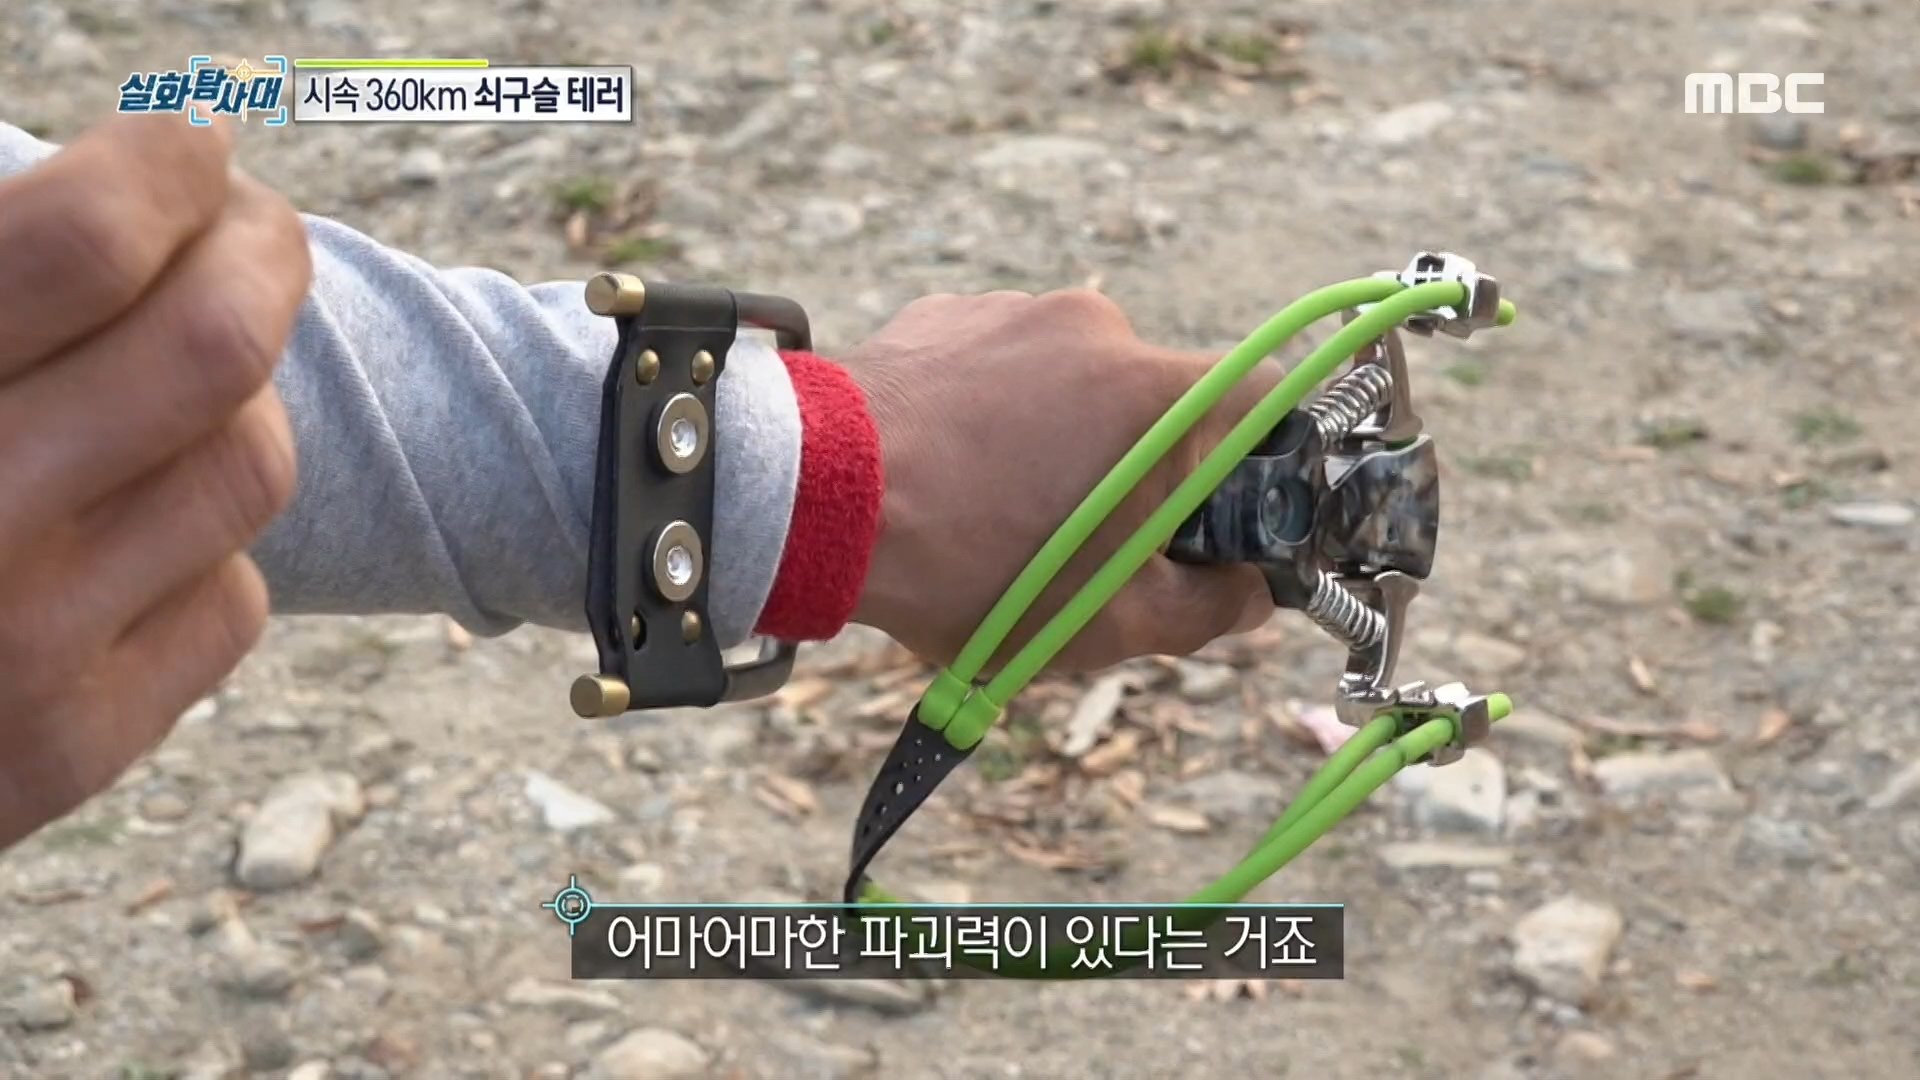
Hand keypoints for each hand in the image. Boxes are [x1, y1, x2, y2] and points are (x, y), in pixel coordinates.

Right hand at [0, 114, 309, 849]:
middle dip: (258, 257)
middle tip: (253, 228)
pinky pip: (234, 595)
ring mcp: (25, 654)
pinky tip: (135, 528)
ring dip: (238, 402)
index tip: (186, 148)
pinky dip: (203, 546)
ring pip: (250, 464)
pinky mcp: (81, 742)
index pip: (82, 244)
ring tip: (183, 376)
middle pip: (212, 346)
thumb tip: (135, 186)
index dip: (164, 168)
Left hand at [844, 288, 1277, 674]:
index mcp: (1156, 392)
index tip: (1228, 510)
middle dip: (1144, 467)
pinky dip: (995, 412)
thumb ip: (1207, 610)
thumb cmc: (968, 564)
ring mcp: (1015, 310)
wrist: (815, 502)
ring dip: (1063, 438)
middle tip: (1095, 539)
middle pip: (1160, 400)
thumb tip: (1251, 597)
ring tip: (1001, 510)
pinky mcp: (948, 314)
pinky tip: (953, 472)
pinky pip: (1001, 364)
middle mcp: (1096, 327)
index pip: (1264, 396)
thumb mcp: (1105, 621)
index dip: (1261, 459)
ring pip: (1074, 383)